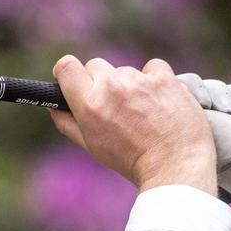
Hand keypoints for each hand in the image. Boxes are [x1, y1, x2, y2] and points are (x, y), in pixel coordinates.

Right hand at [50, 56, 216, 195]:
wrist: (175, 165)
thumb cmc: (132, 161)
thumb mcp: (92, 147)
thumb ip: (68, 124)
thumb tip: (55, 108)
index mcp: (89, 104)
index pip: (66, 67)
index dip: (67, 72)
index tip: (73, 81)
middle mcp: (112, 87)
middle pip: (95, 65)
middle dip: (100, 81)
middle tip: (113, 105)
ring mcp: (139, 80)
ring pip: (125, 71)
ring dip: (129, 85)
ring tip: (143, 112)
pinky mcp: (164, 78)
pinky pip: (152, 67)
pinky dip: (154, 79)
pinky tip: (158, 100)